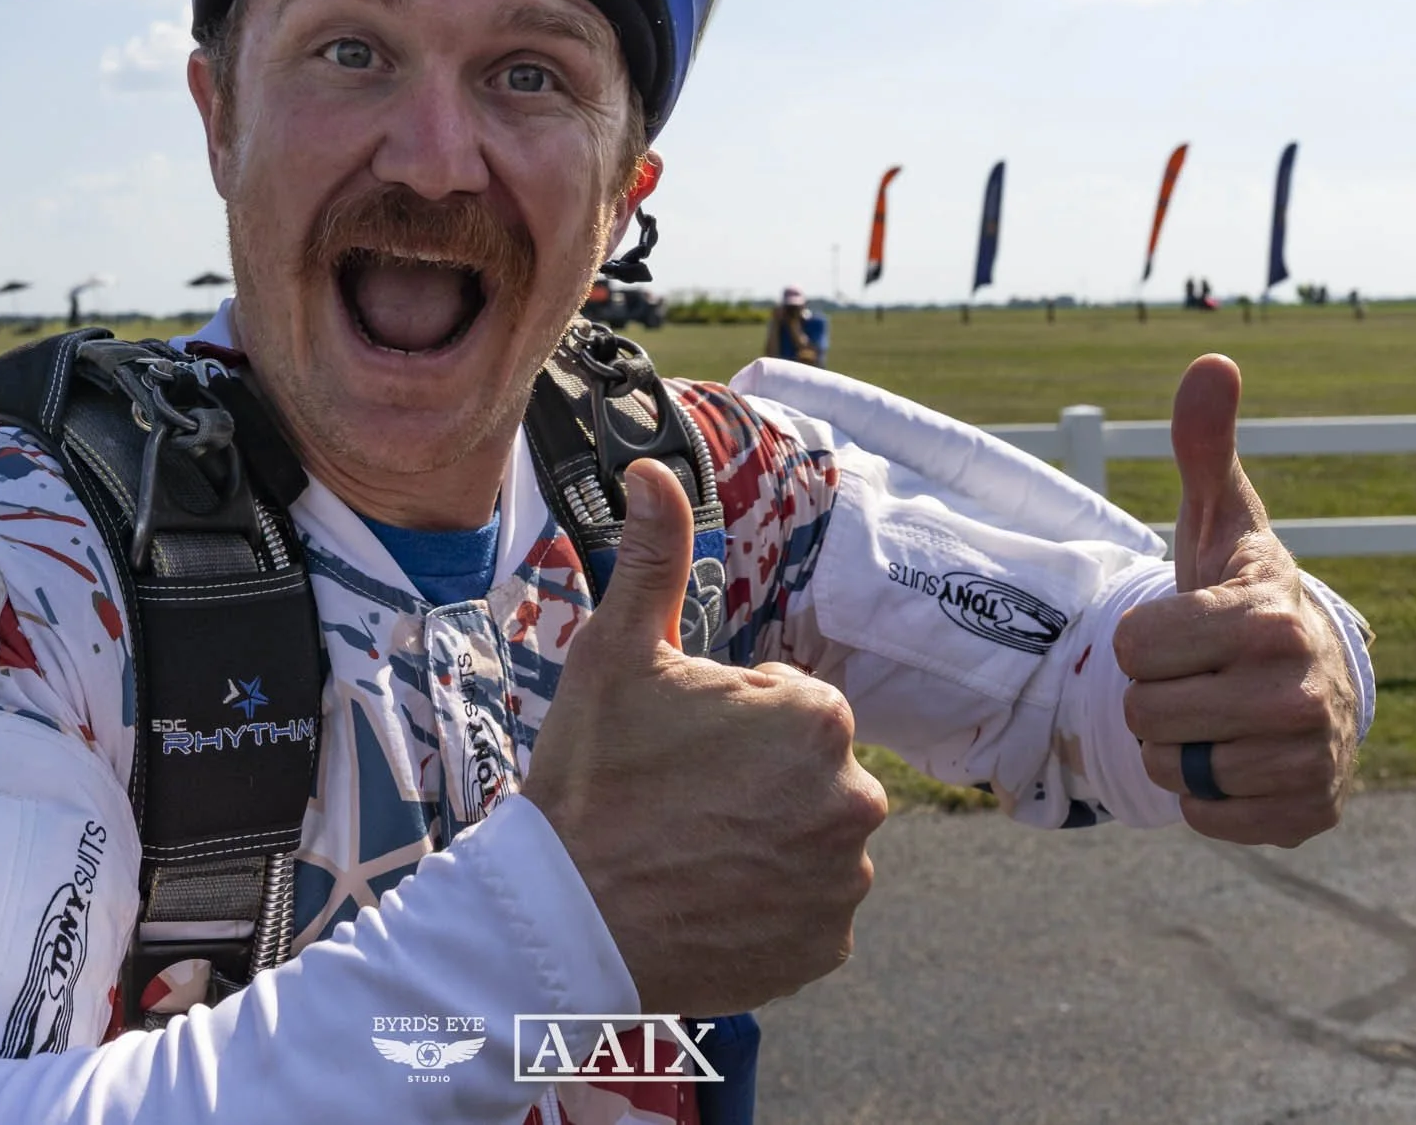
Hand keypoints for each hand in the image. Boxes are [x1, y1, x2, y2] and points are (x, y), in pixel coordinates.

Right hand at [524, 460, 886, 1012]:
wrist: (562, 923)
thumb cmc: (591, 783)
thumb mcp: (617, 655)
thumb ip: (654, 559)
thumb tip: (654, 470)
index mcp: (816, 716)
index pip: (790, 701)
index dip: (730, 721)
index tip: (677, 750)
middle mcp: (854, 797)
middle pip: (809, 770)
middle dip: (757, 780)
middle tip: (679, 802)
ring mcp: (844, 879)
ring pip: (812, 837)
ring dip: (768, 840)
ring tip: (690, 852)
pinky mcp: (828, 945)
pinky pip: (810, 908)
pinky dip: (771, 905)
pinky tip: (709, 899)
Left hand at [1114, 355, 1360, 846]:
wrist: (1311, 676)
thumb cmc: (1242, 593)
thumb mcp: (1220, 519)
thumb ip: (1205, 444)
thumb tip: (1212, 359)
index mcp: (1269, 615)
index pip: (1135, 647)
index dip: (1142, 639)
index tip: (1181, 627)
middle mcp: (1301, 688)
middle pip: (1146, 713)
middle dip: (1156, 695)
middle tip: (1198, 676)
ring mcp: (1311, 756)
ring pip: (1171, 769)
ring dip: (1178, 748)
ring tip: (1216, 714)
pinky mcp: (1311, 812)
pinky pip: (1208, 818)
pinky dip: (1207, 798)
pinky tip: (1236, 759)